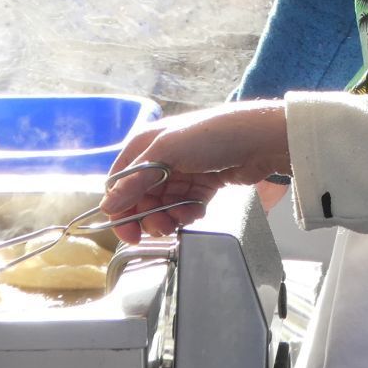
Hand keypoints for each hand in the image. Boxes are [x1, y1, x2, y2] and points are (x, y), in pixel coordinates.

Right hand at [101, 102, 291, 242]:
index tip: (129, 233)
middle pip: (141, 200)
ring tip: (185, 216)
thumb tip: (107, 206)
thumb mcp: (167, 152)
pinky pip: (184, 207)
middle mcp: (159, 158)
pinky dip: (188, 213)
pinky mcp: (201, 184)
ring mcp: (181, 172)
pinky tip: (198, 210)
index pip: (119, 184)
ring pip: (163, 207)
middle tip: (164, 228)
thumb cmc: (212, 135)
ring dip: (171, 217)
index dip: (120, 210)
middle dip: (150, 218)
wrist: (259, 140)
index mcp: (144, 145)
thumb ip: (136, 180)